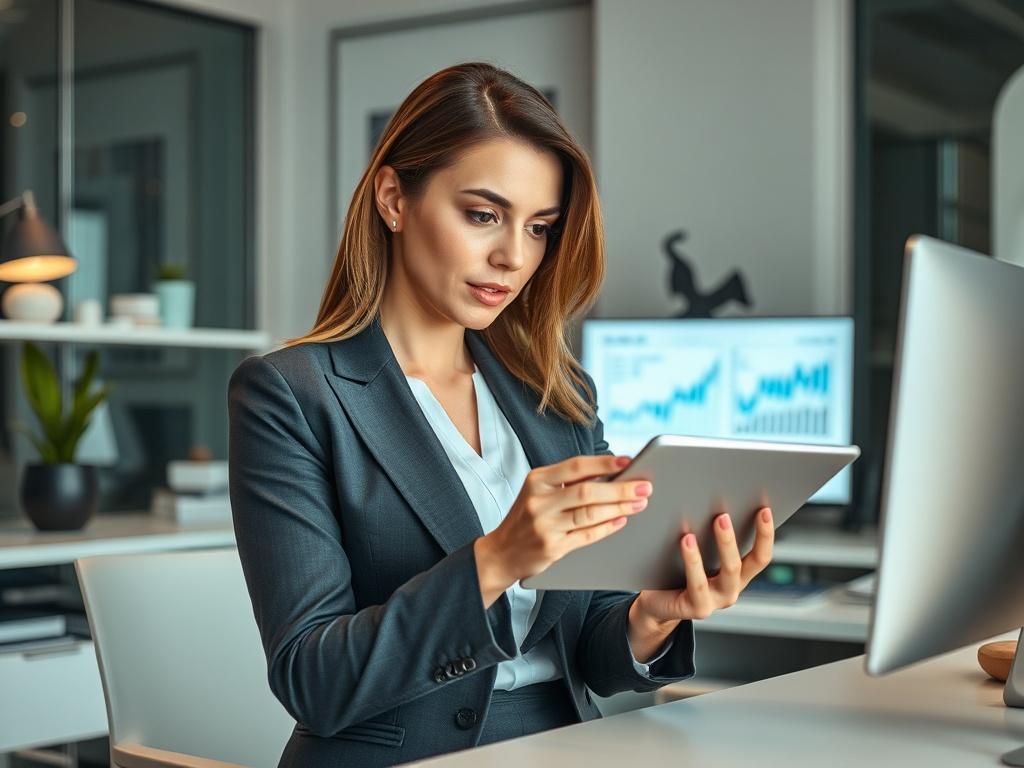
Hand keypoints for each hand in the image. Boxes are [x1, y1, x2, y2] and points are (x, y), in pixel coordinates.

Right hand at [474, 454, 648, 607]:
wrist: (501, 552)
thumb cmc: (527, 517)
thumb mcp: (539, 491)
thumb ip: (568, 482)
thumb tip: (610, 471)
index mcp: (537, 480)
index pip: (576, 466)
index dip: (604, 463)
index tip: (628, 461)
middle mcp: (538, 501)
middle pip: (587, 492)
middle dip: (620, 489)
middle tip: (644, 487)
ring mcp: (544, 526)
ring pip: (589, 514)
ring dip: (619, 508)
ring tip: (639, 503)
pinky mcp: (552, 548)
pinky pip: (586, 536)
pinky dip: (607, 528)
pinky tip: (621, 521)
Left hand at [626, 507, 774, 659]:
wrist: (654, 605)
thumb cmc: (675, 573)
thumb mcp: (698, 555)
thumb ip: (706, 536)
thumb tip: (709, 500)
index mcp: (736, 576)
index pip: (760, 557)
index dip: (766, 534)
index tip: (765, 509)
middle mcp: (731, 590)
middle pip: (750, 563)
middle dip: (745, 534)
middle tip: (731, 512)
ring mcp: (717, 601)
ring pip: (728, 571)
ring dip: (726, 542)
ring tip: (718, 519)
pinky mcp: (698, 608)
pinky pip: (698, 582)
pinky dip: (694, 560)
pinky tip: (687, 540)